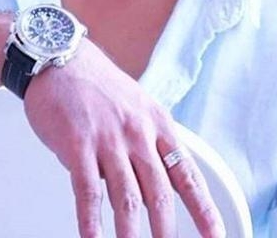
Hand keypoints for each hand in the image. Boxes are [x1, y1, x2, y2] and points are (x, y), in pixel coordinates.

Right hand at [23, 38, 225, 237]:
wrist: (60, 57)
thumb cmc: (97, 84)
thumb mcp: (136, 106)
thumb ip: (148, 143)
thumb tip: (153, 186)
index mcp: (157, 123)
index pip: (187, 174)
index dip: (204, 210)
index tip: (216, 236)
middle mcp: (137, 132)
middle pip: (160, 193)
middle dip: (166, 232)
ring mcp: (108, 139)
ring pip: (127, 198)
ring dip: (131, 235)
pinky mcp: (77, 144)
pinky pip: (88, 191)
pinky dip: (91, 222)